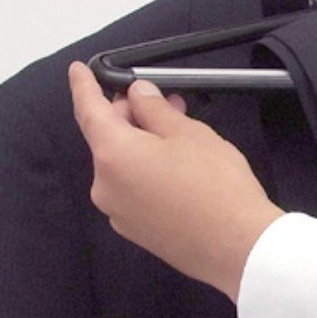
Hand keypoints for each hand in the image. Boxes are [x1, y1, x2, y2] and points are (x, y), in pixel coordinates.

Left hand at [68, 62, 283, 301]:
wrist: (238, 247)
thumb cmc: (216, 184)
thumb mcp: (189, 133)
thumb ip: (154, 109)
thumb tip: (137, 95)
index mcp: (112, 155)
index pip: (88, 111)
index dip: (83, 87)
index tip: (78, 70)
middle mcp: (106, 186)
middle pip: (108, 139)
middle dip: (130, 115)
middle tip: (163, 100)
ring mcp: (120, 213)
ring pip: (124, 166)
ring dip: (143, 144)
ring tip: (179, 132)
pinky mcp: (138, 232)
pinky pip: (135, 190)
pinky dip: (148, 171)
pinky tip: (179, 167)